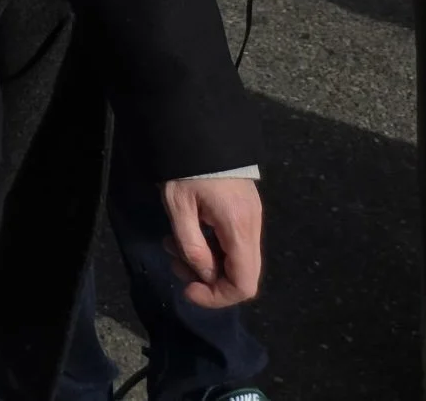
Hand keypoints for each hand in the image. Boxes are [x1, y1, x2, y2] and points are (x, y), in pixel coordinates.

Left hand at [162, 176, 261, 309]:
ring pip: (237, 259)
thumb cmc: (186, 167)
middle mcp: (253, 225)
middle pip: (243, 275)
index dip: (217, 297)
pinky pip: (234, 242)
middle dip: (208, 280)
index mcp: (238, 227)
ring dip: (206, 262)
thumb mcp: (178, 206)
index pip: (243, 284)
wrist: (199, 128)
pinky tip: (187, 233)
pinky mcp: (246, 209)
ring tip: (172, 244)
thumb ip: (191, 245)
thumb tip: (204, 275)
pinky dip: (212, 247)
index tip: (188, 290)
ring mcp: (252, 216)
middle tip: (175, 263)